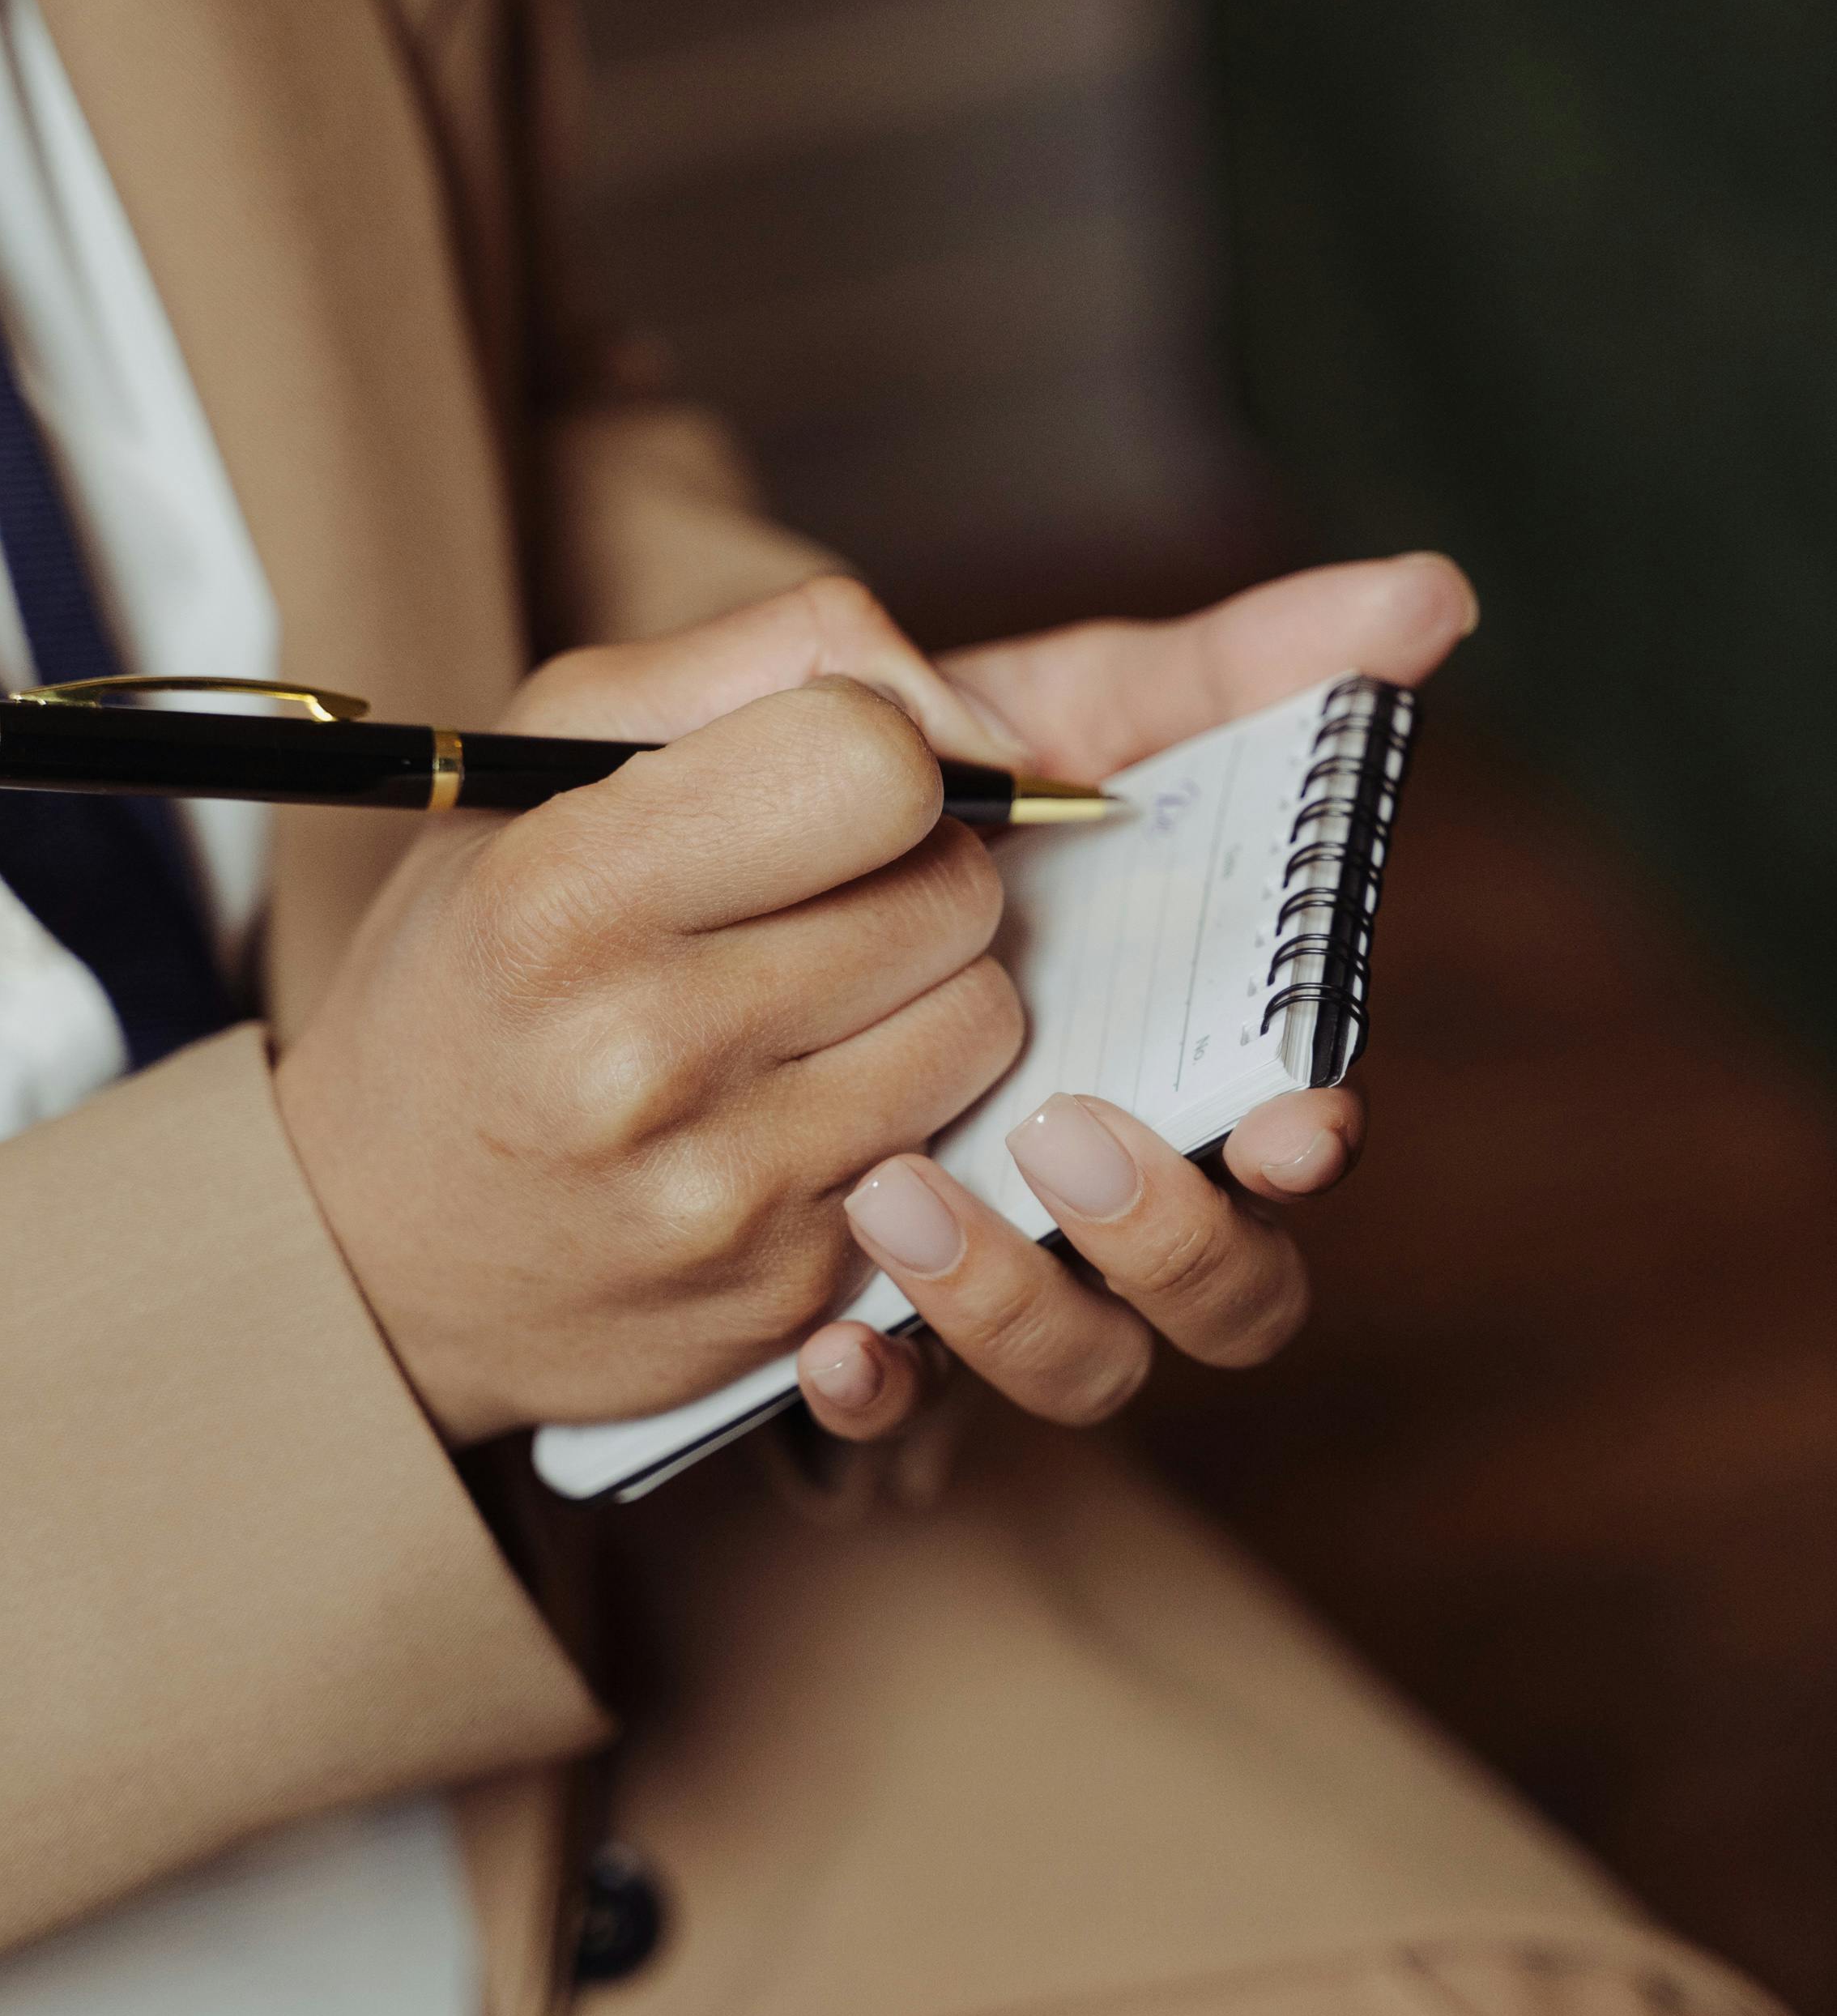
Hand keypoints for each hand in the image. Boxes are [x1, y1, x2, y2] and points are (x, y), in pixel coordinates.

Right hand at [274, 604, 1027, 1444]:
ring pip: (985, 1017)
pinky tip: (798, 1110)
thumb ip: (771, 658)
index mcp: (565, 893)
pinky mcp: (799, 1293)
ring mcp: (730, 1193)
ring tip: (809, 1003)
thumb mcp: (551, 755)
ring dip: (926, 993)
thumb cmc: (478, 968)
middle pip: (955, 891)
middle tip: (807, 901)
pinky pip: (957, 1144)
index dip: (876, 753)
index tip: (818, 786)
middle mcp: (645, 1054)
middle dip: (910, 872)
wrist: (375, 1252)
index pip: (877, 764)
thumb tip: (979, 720)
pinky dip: (903, 1110)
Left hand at [787, 553, 1477, 1441]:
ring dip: (1019, 1305)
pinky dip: (881, 1399)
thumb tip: (1424, 595)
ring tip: (901, 1195)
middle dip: (1175, 1234)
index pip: (1295, 1110)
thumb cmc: (836, 802)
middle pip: (1232, 1286)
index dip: (1311, 1120)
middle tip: (1069, 1136)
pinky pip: (901, 1420)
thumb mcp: (1020, 702)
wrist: (591, 935)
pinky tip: (826, 1348)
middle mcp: (1107, 1166)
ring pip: (1090, 1364)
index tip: (1292, 1109)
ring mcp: (997, 1257)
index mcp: (1169, 1036)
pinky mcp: (865, 1325)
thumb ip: (1202, 658)